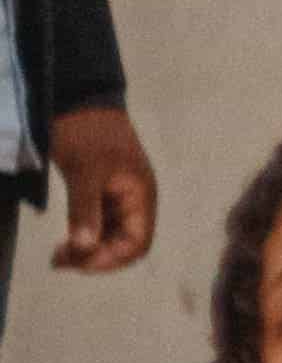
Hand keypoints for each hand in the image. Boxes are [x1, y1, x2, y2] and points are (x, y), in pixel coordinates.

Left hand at [41, 108, 150, 273]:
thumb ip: (85, 210)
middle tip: (61, 260)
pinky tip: (65, 240)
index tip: (77, 260)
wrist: (81, 101)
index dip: (110, 259)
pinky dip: (85, 237)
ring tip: (59, 254)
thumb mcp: (84, 172)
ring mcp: (120, 198)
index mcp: (141, 196)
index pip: (136, 243)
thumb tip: (84, 247)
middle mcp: (136, 202)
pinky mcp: (103, 193)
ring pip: (112, 237)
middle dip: (97, 257)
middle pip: (126, 245)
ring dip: (89, 250)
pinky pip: (101, 225)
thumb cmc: (87, 134)